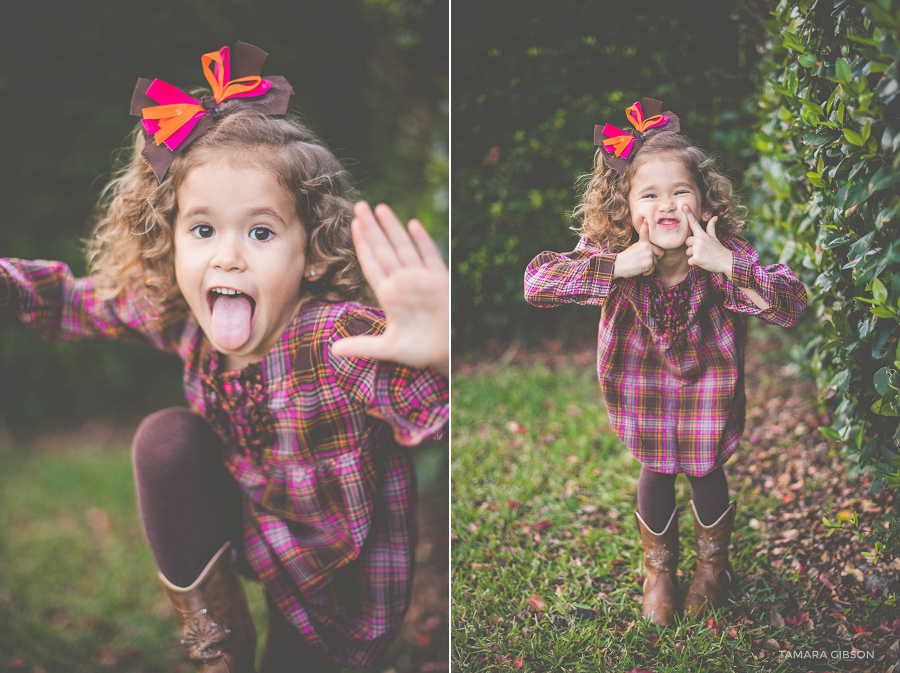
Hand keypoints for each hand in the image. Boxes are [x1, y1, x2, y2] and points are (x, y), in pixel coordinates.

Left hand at [330, 202, 448, 376]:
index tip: (353, 226)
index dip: (362, 245)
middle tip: (359, 205)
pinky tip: (413, 225)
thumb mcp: (387, 348)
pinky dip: (422, 242)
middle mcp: (403, 283)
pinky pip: (430, 257)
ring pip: (403, 248)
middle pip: (384, 250)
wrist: (446, 354)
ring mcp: (421, 280)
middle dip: (371, 228)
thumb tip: (332, 351)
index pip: (371, 264)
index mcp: (388, 295)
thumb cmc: (418, 350)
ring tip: (380, 208)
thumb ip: (361, 346)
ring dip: (392, 228)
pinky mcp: (439, 282)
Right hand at [613, 219, 663, 277]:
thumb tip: (652, 244)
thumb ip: (644, 244)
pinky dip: (648, 271)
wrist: (618, 266)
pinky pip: (653, 268)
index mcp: (643, 242)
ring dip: (650, 266)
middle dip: (655, 258)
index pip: (646, 233)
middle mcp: (647, 246)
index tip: (645, 219)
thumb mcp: (635, 247)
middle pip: (660, 253)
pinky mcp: (649, 262)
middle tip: (644, 261)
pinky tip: (641, 270)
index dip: (645, 226)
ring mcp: (649, 254)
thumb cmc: (626, 259)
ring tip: (640, 265)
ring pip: (656, 262)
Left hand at [684, 206, 732, 275]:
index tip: (684, 206)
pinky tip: (702, 261)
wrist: (725, 261)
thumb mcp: (714, 237)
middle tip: (702, 249)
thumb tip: (714, 217)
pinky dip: (695, 262)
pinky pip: (689, 261)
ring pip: (687, 252)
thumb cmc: (719, 249)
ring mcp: (697, 250)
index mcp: (703, 235)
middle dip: (692, 246)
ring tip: (703, 255)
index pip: (694, 223)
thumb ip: (711, 228)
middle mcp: (699, 241)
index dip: (688, 214)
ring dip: (693, 255)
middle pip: (687, 241)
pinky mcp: (696, 259)